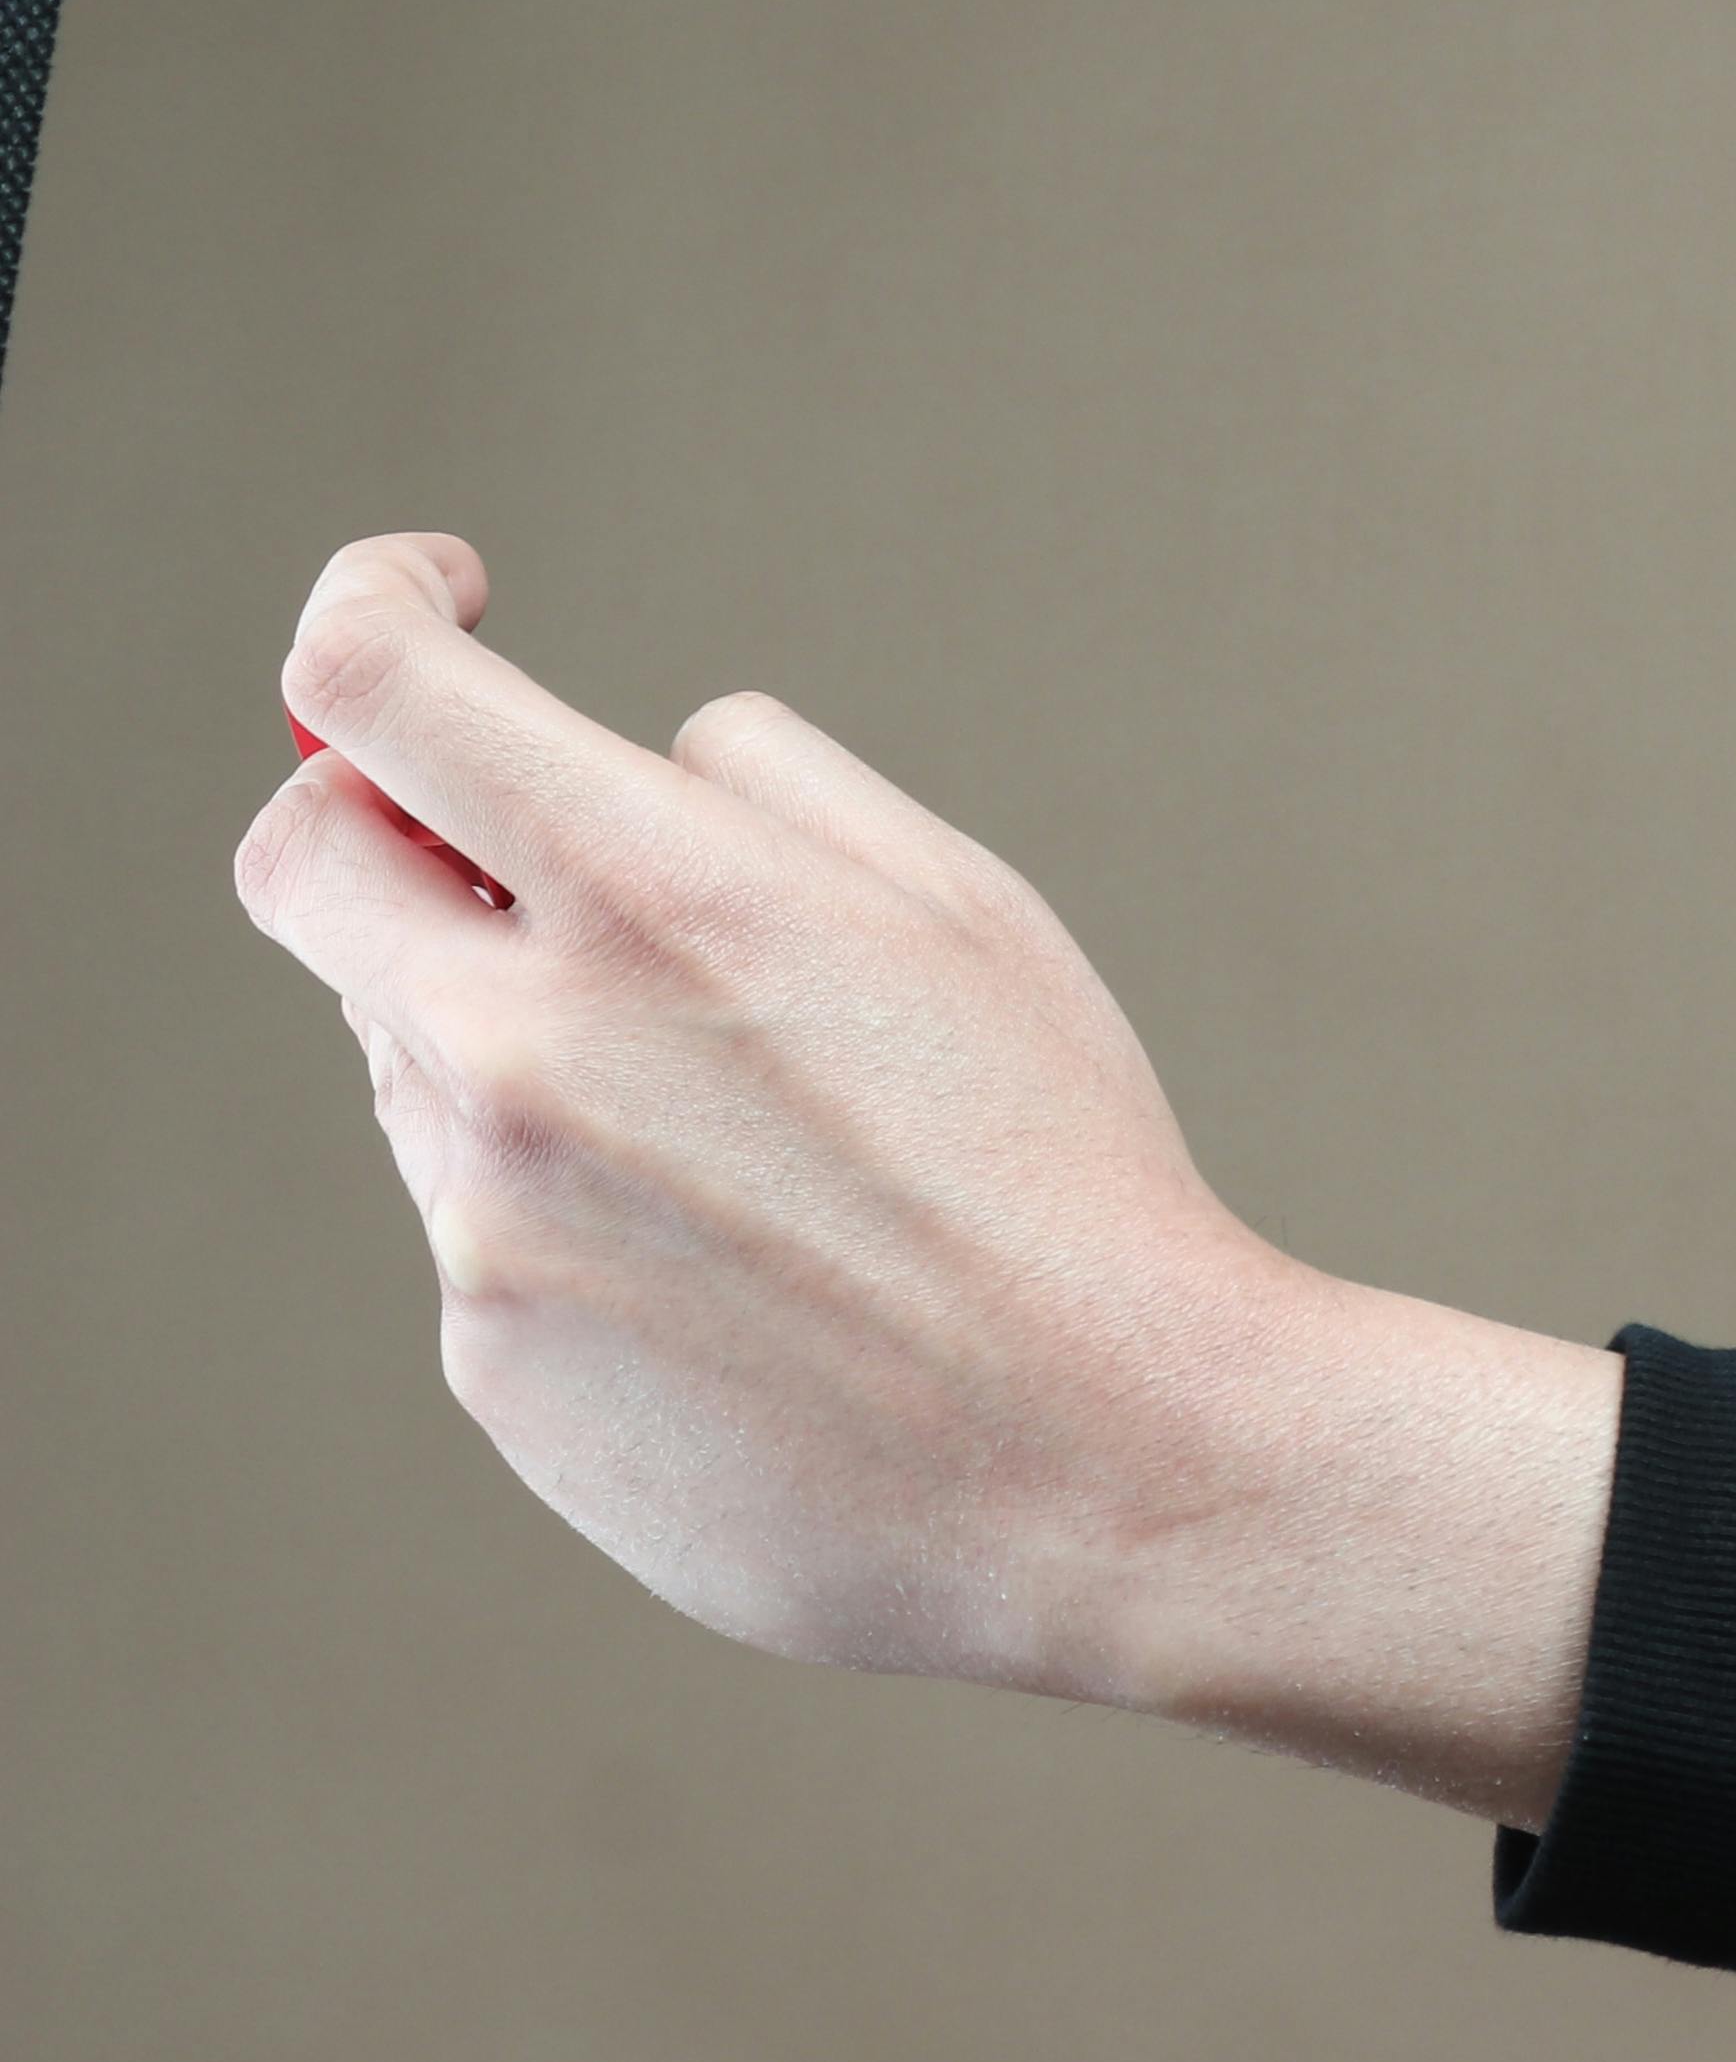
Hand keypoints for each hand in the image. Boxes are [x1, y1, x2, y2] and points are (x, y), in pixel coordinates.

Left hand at [233, 534, 1617, 1821]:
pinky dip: (581, 1219)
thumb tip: (613, 766)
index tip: (439, 601)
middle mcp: (524, 1049)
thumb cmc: (1057, 1166)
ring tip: (752, 1148)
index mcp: (658, 894)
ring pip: (417, 1060)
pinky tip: (750, 1280)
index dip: (374, 601)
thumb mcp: (956, 905)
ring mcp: (485, 1223)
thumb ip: (759, 792)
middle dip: (376, 826)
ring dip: (524, 1047)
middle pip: (302, 865)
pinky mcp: (490, 1365)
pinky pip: (482, 1230)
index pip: (370, 688)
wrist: (1107, 1460)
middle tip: (499, 856)